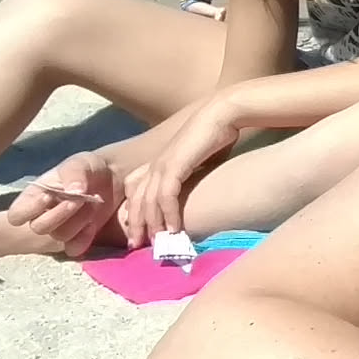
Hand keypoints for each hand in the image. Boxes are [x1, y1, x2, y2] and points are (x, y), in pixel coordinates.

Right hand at [7, 151, 124, 256]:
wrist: (113, 176)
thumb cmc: (87, 168)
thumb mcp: (79, 163)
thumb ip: (73, 174)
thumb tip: (74, 191)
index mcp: (34, 197)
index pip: (16, 215)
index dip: (29, 210)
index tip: (49, 195)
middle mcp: (43, 215)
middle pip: (38, 228)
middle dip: (59, 214)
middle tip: (79, 199)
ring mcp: (61, 228)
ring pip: (59, 236)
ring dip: (77, 221)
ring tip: (92, 203)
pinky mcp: (78, 238)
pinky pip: (74, 248)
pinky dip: (84, 239)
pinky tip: (93, 224)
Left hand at [119, 96, 242, 243]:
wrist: (223, 113)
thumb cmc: (216, 133)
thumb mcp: (198, 158)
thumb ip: (192, 173)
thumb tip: (197, 191)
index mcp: (159, 161)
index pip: (136, 189)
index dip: (135, 210)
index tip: (139, 228)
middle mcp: (155, 164)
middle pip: (137, 199)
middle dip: (136, 224)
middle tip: (137, 244)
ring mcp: (163, 165)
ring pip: (148, 202)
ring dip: (152, 224)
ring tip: (156, 242)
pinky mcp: (175, 166)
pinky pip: (166, 197)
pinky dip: (169, 214)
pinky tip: (174, 229)